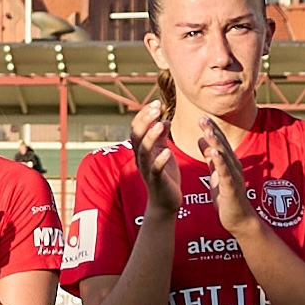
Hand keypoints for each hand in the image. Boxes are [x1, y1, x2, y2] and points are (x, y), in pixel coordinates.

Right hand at [126, 102, 187, 219]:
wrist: (166, 202)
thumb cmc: (165, 176)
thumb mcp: (163, 152)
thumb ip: (161, 137)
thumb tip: (164, 119)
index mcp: (143, 150)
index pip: (138, 127)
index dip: (145, 114)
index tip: (156, 102)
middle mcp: (141, 158)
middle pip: (137, 135)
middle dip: (145, 120)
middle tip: (156, 107)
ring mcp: (147, 170)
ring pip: (143, 151)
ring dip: (151, 136)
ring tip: (160, 124)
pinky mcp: (156, 181)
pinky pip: (155, 170)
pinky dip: (160, 160)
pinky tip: (167, 152)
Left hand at [197, 119, 259, 236]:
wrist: (238, 219)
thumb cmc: (227, 197)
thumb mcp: (215, 174)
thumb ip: (210, 158)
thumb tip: (201, 139)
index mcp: (228, 162)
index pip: (219, 142)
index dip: (211, 129)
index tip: (201, 116)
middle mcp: (233, 166)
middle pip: (222, 145)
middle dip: (212, 131)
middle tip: (202, 117)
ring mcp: (233, 176)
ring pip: (224, 156)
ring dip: (216, 143)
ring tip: (207, 130)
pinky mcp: (231, 188)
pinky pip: (225, 173)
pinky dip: (220, 162)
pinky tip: (213, 153)